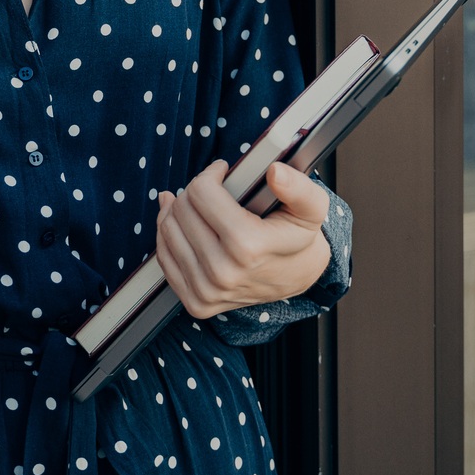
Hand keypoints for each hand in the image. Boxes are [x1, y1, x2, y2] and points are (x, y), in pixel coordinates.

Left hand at [155, 160, 331, 318]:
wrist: (297, 278)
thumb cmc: (298, 238)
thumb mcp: (311, 208)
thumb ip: (298, 187)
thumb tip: (275, 172)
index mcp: (247, 246)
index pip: (201, 192)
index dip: (211, 174)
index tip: (222, 172)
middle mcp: (222, 273)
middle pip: (182, 209)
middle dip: (195, 190)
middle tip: (212, 189)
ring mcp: (206, 292)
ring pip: (167, 230)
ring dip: (178, 209)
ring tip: (198, 204)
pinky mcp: (196, 303)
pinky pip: (164, 257)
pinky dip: (169, 234)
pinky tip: (184, 224)